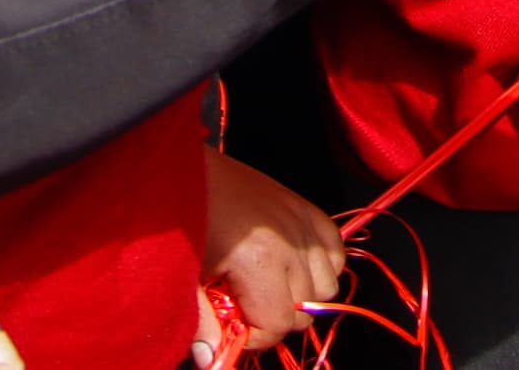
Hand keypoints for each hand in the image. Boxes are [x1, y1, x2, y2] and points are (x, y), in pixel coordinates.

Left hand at [197, 150, 340, 357]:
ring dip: (300, 294)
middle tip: (244, 304)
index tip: (231, 325)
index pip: (278, 324)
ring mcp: (302, 222)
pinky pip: (336, 251)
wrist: (186, 168)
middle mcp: (291, 242)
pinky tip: (292, 265)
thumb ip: (202, 321)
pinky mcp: (306, 207)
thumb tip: (211, 360)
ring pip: (327, 286)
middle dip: (274, 317)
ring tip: (267, 285)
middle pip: (304, 310)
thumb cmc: (183, 219)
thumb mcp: (186, 275)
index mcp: (260, 260)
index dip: (254, 335)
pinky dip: (321, 265)